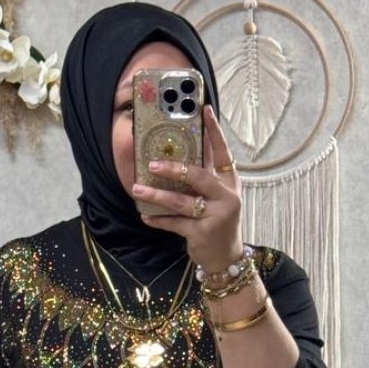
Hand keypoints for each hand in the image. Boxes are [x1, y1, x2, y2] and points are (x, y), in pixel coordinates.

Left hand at [131, 103, 243, 270]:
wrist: (226, 257)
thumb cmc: (218, 222)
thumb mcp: (218, 198)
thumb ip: (205, 178)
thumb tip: (179, 155)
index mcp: (230, 183)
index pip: (222, 152)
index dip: (214, 131)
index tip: (204, 110)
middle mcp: (226, 197)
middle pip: (198, 176)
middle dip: (173, 168)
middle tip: (152, 163)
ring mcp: (215, 216)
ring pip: (181, 201)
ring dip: (157, 195)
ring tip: (137, 189)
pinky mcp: (201, 234)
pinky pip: (174, 222)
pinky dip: (158, 219)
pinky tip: (145, 215)